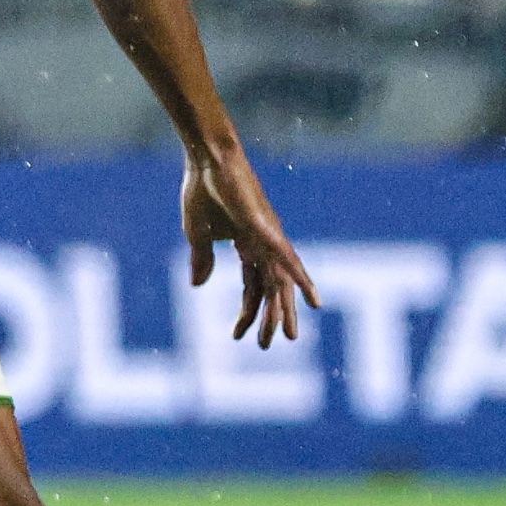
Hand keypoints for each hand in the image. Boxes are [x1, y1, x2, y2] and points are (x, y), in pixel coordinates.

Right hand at [182, 139, 314, 348]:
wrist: (208, 160)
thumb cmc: (203, 190)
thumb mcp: (197, 234)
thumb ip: (202, 260)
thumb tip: (197, 285)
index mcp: (247, 247)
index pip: (251, 288)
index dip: (246, 314)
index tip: (237, 337)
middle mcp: (264, 246)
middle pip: (271, 290)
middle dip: (271, 318)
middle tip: (268, 345)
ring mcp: (269, 237)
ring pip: (280, 281)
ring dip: (284, 309)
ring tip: (290, 335)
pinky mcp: (268, 228)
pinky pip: (287, 257)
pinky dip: (299, 277)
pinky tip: (308, 296)